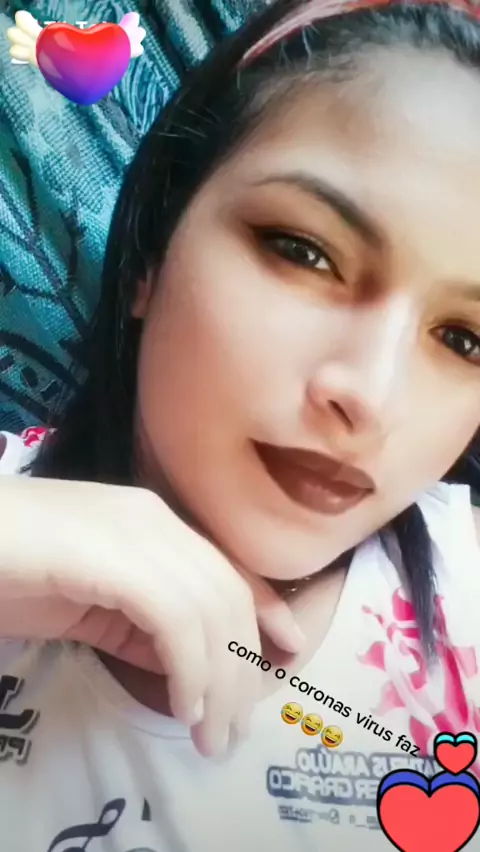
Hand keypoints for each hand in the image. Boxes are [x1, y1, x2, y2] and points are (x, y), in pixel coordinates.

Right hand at [0, 476, 303, 755]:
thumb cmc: (12, 571)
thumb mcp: (90, 605)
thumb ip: (138, 625)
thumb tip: (187, 668)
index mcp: (152, 523)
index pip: (227, 568)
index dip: (266, 611)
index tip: (290, 653)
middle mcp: (154, 519)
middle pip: (226, 595)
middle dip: (241, 669)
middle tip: (234, 730)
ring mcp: (135, 531)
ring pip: (209, 609)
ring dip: (220, 683)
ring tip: (213, 735)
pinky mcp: (113, 556)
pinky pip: (174, 618)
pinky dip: (189, 667)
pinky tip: (184, 705)